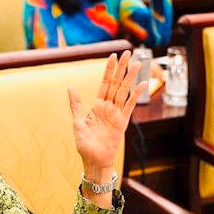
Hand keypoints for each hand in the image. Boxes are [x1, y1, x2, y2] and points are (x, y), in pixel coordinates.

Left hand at [68, 51, 145, 178]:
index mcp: (97, 106)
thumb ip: (76, 105)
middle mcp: (108, 107)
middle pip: (116, 83)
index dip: (109, 70)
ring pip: (124, 91)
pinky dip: (136, 95)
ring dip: (130, 77)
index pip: (104, 83)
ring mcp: (117, 114)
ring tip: (137, 63)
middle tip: (128, 52)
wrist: (94, 161)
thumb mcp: (77, 122)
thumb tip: (71, 86)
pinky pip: (130, 106)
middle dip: (122, 68)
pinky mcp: (123, 122)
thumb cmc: (84, 144)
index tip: (113, 56)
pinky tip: (142, 84)